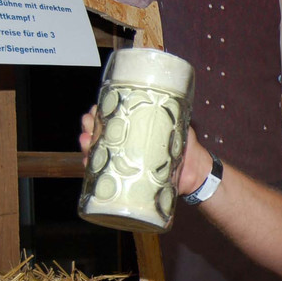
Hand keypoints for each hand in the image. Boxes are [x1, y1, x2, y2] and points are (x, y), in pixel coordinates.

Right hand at [79, 106, 211, 197]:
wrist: (196, 175)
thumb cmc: (187, 150)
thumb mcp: (179, 129)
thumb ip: (173, 117)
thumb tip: (169, 102)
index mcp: (138, 130)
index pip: (114, 118)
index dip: (101, 113)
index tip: (95, 110)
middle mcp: (129, 145)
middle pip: (101, 133)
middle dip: (89, 127)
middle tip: (88, 124)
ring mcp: (126, 161)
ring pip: (99, 152)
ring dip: (87, 146)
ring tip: (85, 141)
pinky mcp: (127, 178)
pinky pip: (106, 174)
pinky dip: (94, 170)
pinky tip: (88, 164)